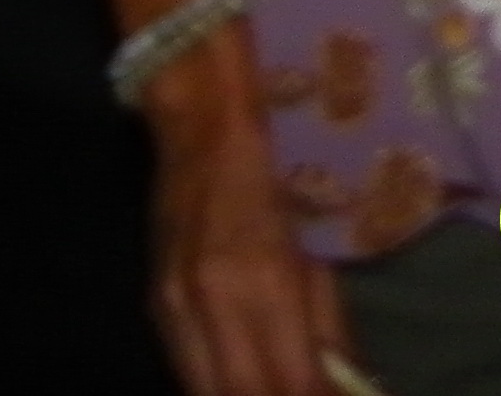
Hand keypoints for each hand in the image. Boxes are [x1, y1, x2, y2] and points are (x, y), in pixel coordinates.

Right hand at [147, 68, 359, 395]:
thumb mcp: (313, 249)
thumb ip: (326, 320)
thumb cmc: (278, 176)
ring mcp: (177, 309)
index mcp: (265, 282)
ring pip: (209, 392)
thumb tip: (344, 378)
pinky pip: (187, 370)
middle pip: (245, 395)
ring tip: (280, 391)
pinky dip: (218, 387)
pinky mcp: (156, 307)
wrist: (204, 132)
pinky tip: (244, 384)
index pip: (292, 379)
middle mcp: (213, 304)